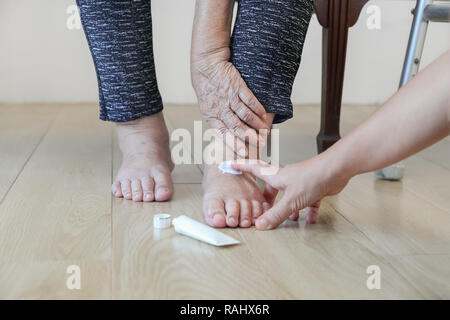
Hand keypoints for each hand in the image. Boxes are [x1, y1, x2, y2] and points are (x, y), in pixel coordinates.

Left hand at [191, 60, 269, 156]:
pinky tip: (264, 115)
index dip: (234, 143)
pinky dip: (258, 109)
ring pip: (245, 115)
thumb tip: (228, 133)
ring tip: (265, 132)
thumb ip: (216, 119)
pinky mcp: (237, 86)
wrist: (206, 64)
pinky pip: (250, 100)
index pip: (223, 133)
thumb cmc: (206, 86)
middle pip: (236, 126)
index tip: (243, 153)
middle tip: (259, 145)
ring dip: (256, 124)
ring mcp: (229, 97)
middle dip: (249, 137)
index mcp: (210, 115)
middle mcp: (220, 107)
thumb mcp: (206, 105)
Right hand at [231, 156, 350, 229]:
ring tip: (290, 220)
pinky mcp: (314, 188)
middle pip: (272, 188)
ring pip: (290, 196)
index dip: (241, 167)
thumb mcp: (291, 201)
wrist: (336, 170)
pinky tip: (310, 219)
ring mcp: (300, 182)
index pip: (254, 169)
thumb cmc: (313, 177)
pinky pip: (307, 201)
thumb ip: (276, 215)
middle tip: (264, 208)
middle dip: (268, 199)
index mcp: (276, 177)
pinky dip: (307, 210)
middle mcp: (287, 178)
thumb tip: (261, 225)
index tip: (230, 164)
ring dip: (289, 209)